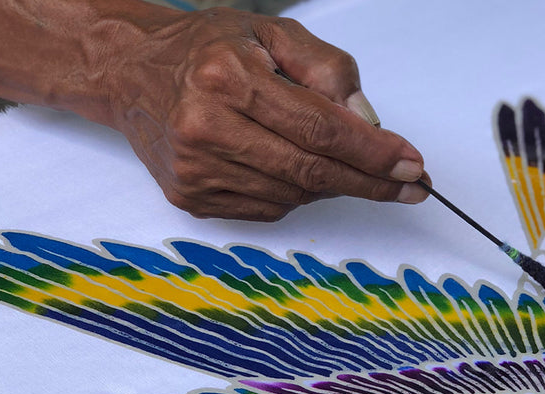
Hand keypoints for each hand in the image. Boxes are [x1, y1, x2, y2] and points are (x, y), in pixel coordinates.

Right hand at [103, 7, 428, 220]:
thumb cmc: (207, 48)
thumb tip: (368, 121)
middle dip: (370, 181)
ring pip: (293, 194)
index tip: (412, 165)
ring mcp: (194, 169)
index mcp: (226, 77)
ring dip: (334, 184)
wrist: (132, 72)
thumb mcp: (272, 34)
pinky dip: (297, 193)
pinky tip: (298, 169)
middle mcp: (204, 127)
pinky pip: (268, 208)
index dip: (373, 152)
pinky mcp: (190, 196)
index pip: (319, 128)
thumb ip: (327, 69)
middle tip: (410, 185)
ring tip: (350, 166)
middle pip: (309, 170)